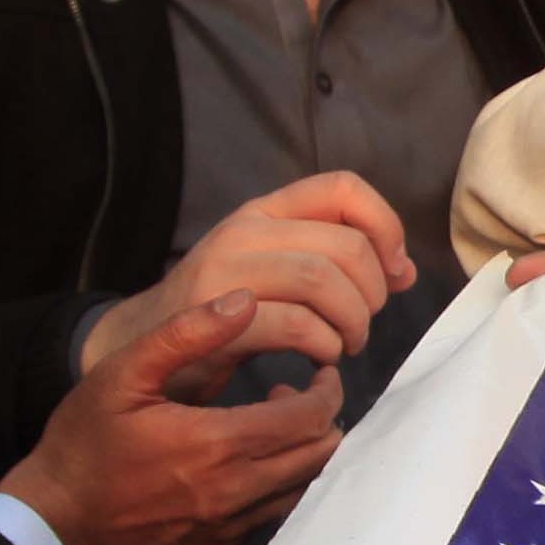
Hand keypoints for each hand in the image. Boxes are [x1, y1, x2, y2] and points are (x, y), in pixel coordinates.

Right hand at [0, 292, 344, 544]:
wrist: (54, 520)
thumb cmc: (83, 442)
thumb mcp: (123, 373)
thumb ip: (186, 334)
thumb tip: (245, 299)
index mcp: (217, 443)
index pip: (310, 418)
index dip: (327, 390)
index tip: (321, 372)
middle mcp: (234, 490)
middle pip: (321, 455)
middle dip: (324, 418)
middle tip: (301, 393)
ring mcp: (229, 524)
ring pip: (306, 488)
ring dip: (307, 453)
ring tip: (276, 424)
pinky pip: (277, 515)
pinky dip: (284, 485)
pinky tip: (255, 461)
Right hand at [78, 173, 413, 379]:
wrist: (139, 348)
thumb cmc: (221, 313)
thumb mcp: (275, 271)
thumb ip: (337, 263)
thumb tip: (405, 270)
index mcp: (265, 210)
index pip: (343, 187)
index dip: (386, 225)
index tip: (393, 269)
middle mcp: (245, 230)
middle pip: (346, 245)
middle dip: (373, 291)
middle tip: (365, 322)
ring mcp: (227, 270)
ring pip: (324, 281)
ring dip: (353, 321)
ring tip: (346, 344)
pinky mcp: (219, 317)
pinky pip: (297, 324)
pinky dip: (324, 345)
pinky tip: (320, 358)